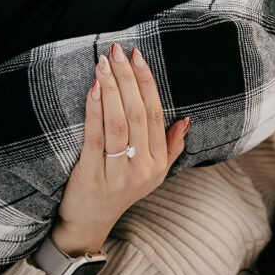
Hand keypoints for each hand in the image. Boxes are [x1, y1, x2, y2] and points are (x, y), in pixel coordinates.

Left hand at [52, 43, 188, 255]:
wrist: (89, 222)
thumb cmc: (119, 190)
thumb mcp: (153, 173)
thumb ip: (171, 146)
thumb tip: (185, 120)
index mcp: (158, 162)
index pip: (155, 114)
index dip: (147, 83)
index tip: (138, 57)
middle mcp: (143, 168)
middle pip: (138, 115)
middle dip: (128, 79)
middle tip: (118, 52)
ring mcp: (118, 174)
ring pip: (119, 124)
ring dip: (112, 89)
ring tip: (104, 63)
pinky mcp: (92, 177)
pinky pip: (95, 137)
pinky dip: (95, 110)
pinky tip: (93, 89)